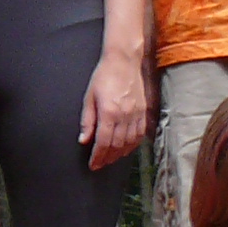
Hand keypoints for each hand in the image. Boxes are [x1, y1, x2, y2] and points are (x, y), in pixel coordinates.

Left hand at [81, 47, 149, 169]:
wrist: (124, 61)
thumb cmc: (104, 76)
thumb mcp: (89, 98)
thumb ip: (87, 121)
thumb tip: (84, 140)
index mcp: (109, 112)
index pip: (103, 142)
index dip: (98, 156)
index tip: (93, 164)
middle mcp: (125, 116)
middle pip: (117, 145)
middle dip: (108, 158)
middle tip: (100, 164)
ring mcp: (136, 114)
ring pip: (130, 142)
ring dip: (120, 154)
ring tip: (111, 159)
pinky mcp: (143, 111)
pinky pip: (140, 134)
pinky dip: (133, 144)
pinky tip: (127, 148)